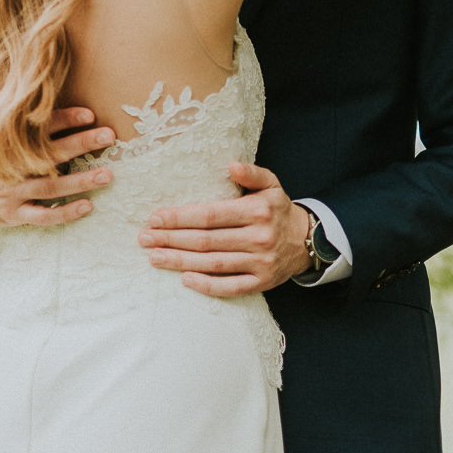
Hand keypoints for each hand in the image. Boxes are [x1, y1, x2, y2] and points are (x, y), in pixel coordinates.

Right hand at [0, 106, 116, 227]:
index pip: (36, 127)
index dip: (64, 120)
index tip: (89, 114)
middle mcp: (7, 167)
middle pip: (51, 154)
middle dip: (82, 145)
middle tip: (109, 136)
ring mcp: (10, 193)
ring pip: (52, 188)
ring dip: (82, 181)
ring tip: (108, 174)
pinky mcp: (11, 215)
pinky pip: (43, 217)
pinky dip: (65, 214)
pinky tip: (87, 206)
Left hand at [139, 163, 313, 296]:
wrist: (308, 241)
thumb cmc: (278, 210)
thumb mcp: (271, 185)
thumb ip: (252, 173)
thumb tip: (231, 164)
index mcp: (257, 211)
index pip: (211, 216)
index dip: (180, 218)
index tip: (155, 218)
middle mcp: (259, 238)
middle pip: (206, 241)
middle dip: (171, 239)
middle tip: (144, 238)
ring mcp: (261, 263)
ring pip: (213, 264)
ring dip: (180, 261)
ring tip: (154, 257)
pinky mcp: (261, 283)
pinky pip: (230, 287)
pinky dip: (206, 285)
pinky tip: (184, 279)